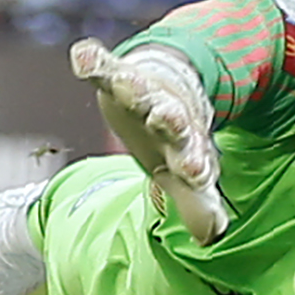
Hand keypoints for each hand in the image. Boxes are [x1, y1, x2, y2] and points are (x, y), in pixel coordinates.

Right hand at [70, 40, 230, 243]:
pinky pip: (103, 65)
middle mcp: (165, 115)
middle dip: (167, 120)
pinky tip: (83, 55)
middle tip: (168, 119)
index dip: (192, 164)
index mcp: (185, 143)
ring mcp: (142, 92)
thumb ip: (195, 202)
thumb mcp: (181, 168)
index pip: (190, 155)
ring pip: (138, 89)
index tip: (196, 171)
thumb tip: (211, 238)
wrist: (170, 81)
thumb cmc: (172, 138)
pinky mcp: (117, 73)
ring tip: (125, 82)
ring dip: (132, 86)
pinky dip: (92, 60)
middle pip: (167, 118)